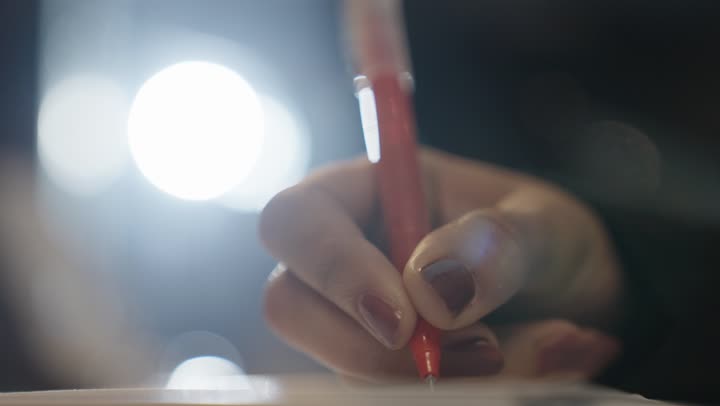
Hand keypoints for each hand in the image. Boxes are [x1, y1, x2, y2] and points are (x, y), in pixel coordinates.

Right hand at [260, 149, 621, 381]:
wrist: (568, 296)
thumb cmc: (543, 238)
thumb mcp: (543, 225)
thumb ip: (498, 242)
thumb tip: (432, 287)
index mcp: (363, 193)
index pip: (295, 219)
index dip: (331, 267)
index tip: (403, 319)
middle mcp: (345, 255)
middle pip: (289, 305)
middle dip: (371, 348)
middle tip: (478, 351)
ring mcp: (353, 317)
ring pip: (344, 367)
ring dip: (440, 378)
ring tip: (538, 347)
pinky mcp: (378, 365)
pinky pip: (388, 394)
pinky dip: (461, 394)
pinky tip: (531, 362)